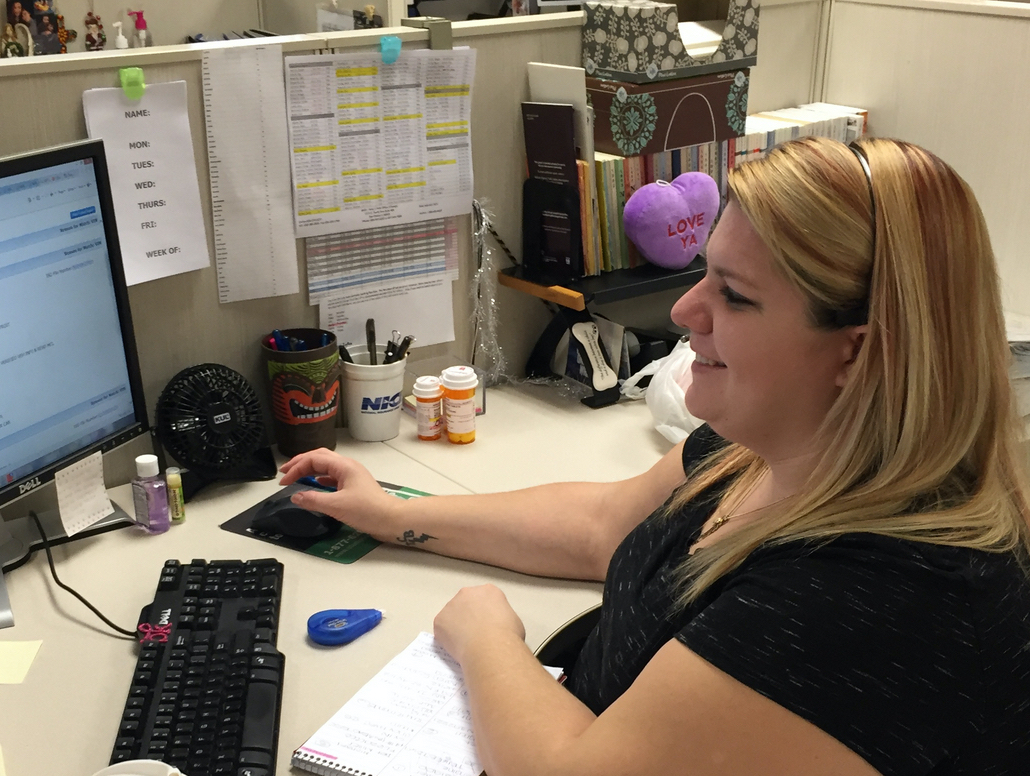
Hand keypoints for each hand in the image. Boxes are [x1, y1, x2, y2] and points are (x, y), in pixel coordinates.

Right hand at [278, 448, 397, 536]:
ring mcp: (352, 476)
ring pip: (326, 466)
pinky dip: (320, 479)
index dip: (296, 468)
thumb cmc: (367, 510)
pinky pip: (332, 477)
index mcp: (344, 466)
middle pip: (320, 457)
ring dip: (310, 470)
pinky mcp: (354, 486)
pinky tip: (314, 485)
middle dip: (301, 463)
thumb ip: (313, 500)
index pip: (314, 459)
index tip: (284, 481)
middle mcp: (348, 467)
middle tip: (285, 472)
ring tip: (295, 477)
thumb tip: (296, 496)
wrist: (391, 519)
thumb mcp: (336, 506)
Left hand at [434, 584, 525, 663]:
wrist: (491, 647)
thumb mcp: (514, 621)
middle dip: (469, 616)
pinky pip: (443, 629)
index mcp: (489, 591)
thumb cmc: (508, 635)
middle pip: (466, 603)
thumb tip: (497, 627)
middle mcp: (468, 593)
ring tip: (466, 644)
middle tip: (475, 634)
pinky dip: (447, 638)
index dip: (486, 613)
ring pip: (452, 615)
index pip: (485, 598)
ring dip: (457, 626)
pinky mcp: (440, 620)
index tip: (489, 625)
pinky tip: (457, 648)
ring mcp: (451, 605)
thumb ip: (502, 617)